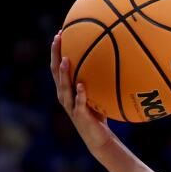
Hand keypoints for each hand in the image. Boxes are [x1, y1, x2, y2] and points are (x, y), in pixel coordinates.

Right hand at [50, 31, 116, 152]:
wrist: (99, 138)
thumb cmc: (99, 114)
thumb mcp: (98, 93)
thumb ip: (99, 80)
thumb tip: (115, 59)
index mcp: (66, 89)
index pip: (58, 66)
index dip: (56, 51)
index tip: (59, 33)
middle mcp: (65, 96)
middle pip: (56, 72)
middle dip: (55, 54)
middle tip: (58, 38)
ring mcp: (71, 106)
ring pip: (63, 87)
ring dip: (64, 73)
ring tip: (66, 59)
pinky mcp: (80, 116)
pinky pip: (79, 103)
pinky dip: (80, 94)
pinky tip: (81, 85)